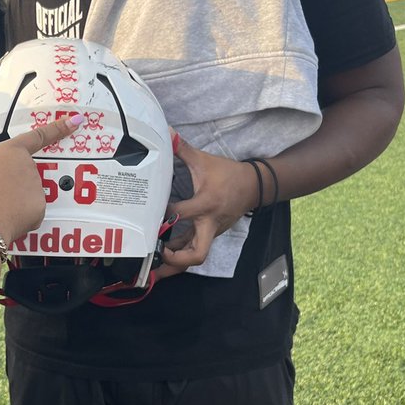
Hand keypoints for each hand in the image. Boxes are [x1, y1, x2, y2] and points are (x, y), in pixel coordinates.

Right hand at [0, 113, 82, 242]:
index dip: (60, 128)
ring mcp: (37, 187)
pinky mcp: (40, 208)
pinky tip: (5, 219)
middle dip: (12, 183)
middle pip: (25, 173)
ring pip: (27, 194)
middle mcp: (29, 165)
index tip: (78, 120)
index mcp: (11, 150)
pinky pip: (31, 211)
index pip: (39, 136)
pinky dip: (20, 216)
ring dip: (15, 200)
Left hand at [157, 133, 258, 277]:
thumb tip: (167, 132)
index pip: (181, 215)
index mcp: (207, 204)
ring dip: (174, 265)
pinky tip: (163, 256)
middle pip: (196, 254)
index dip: (164, 216)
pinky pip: (194, 249)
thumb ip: (183, 148)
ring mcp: (211, 232)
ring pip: (194, 257)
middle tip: (152, 262)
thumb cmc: (228, 174)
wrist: (254, 186)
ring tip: (151, 272)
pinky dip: (179, 255)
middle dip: (173, 261)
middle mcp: (209, 224)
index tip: (150, 213)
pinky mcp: (211, 235)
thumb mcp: (204, 160)